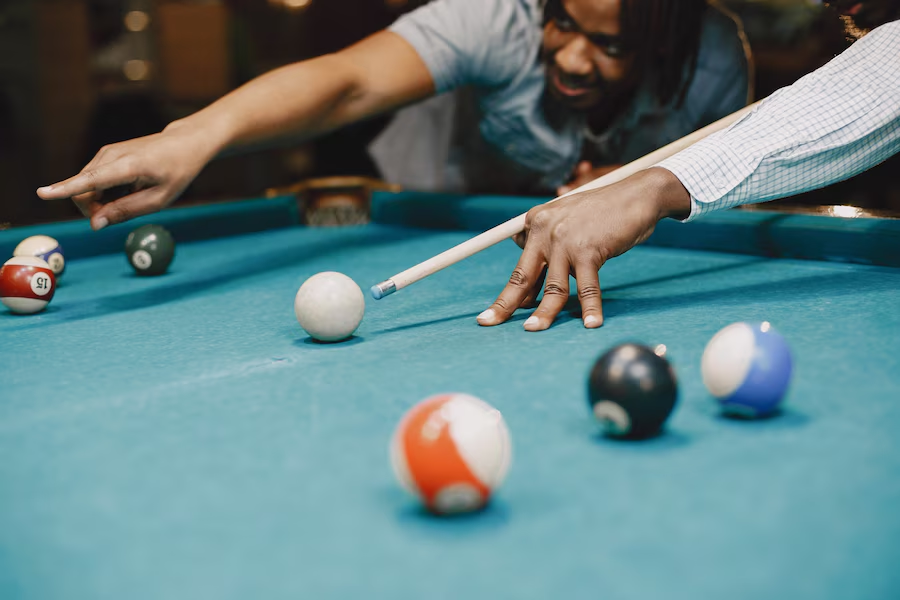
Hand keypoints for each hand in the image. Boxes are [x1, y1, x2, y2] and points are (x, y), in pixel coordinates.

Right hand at [36, 120, 221, 229]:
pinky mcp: (105, 155)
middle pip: (83, 191)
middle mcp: (111, 155)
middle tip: (119, 216)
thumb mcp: (159, 199)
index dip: (65, 189)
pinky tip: (125, 189)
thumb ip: (126, 211)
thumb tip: (95, 224)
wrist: (183, 144)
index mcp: (128, 166)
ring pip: (85, 186)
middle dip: (93, 210)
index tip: (42, 193)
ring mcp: (106, 153)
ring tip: (130, 196)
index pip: (91, 180)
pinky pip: (93, 180)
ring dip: (100, 201)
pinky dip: (104, 192)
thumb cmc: (176, 172)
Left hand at [477, 167, 690, 330]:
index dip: (513, 293)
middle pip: (522, 275)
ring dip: (545, 313)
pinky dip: (590, 307)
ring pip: (553, 287)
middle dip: (505, 303)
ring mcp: (565, 240)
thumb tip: (526, 274)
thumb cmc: (603, 214)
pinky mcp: (588, 249)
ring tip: (534, 330)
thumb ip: (547, 244)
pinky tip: (590, 323)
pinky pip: (587, 287)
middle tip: (487, 322)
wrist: (637, 195)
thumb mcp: (566, 221)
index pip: (521, 265)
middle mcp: (544, 229)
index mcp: (535, 222)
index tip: (499, 313)